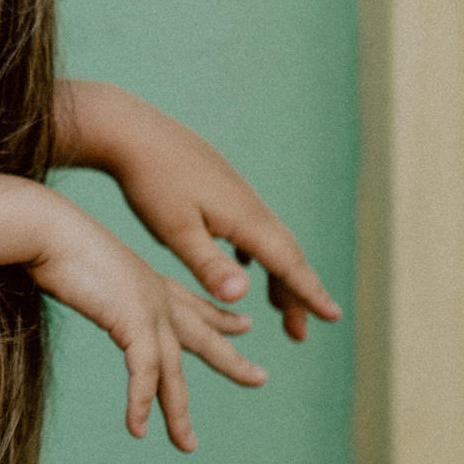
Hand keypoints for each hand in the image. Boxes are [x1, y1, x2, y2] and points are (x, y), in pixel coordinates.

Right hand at [34, 201, 265, 451]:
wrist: (46, 230)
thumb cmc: (52, 243)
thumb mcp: (84, 270)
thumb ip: (97, 287)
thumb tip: (88, 289)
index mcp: (149, 282)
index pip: (194, 304)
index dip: (220, 317)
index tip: (243, 324)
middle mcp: (157, 295)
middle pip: (202, 337)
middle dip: (231, 360)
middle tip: (259, 378)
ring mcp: (149, 308)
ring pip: (174, 370)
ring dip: (178, 412)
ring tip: (187, 445)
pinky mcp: (133, 320)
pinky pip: (144, 372)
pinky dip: (140, 403)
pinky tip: (138, 429)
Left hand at [60, 84, 340, 341]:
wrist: (130, 130)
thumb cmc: (151, 182)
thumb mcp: (176, 232)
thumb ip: (209, 265)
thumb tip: (240, 295)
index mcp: (245, 219)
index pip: (288, 263)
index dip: (311, 293)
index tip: (333, 317)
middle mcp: (250, 205)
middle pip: (285, 255)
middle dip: (297, 294)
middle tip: (301, 332)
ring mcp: (236, 194)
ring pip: (268, 240)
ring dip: (277, 275)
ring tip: (278, 306)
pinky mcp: (220, 187)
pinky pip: (249, 227)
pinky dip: (256, 253)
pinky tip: (245, 262)